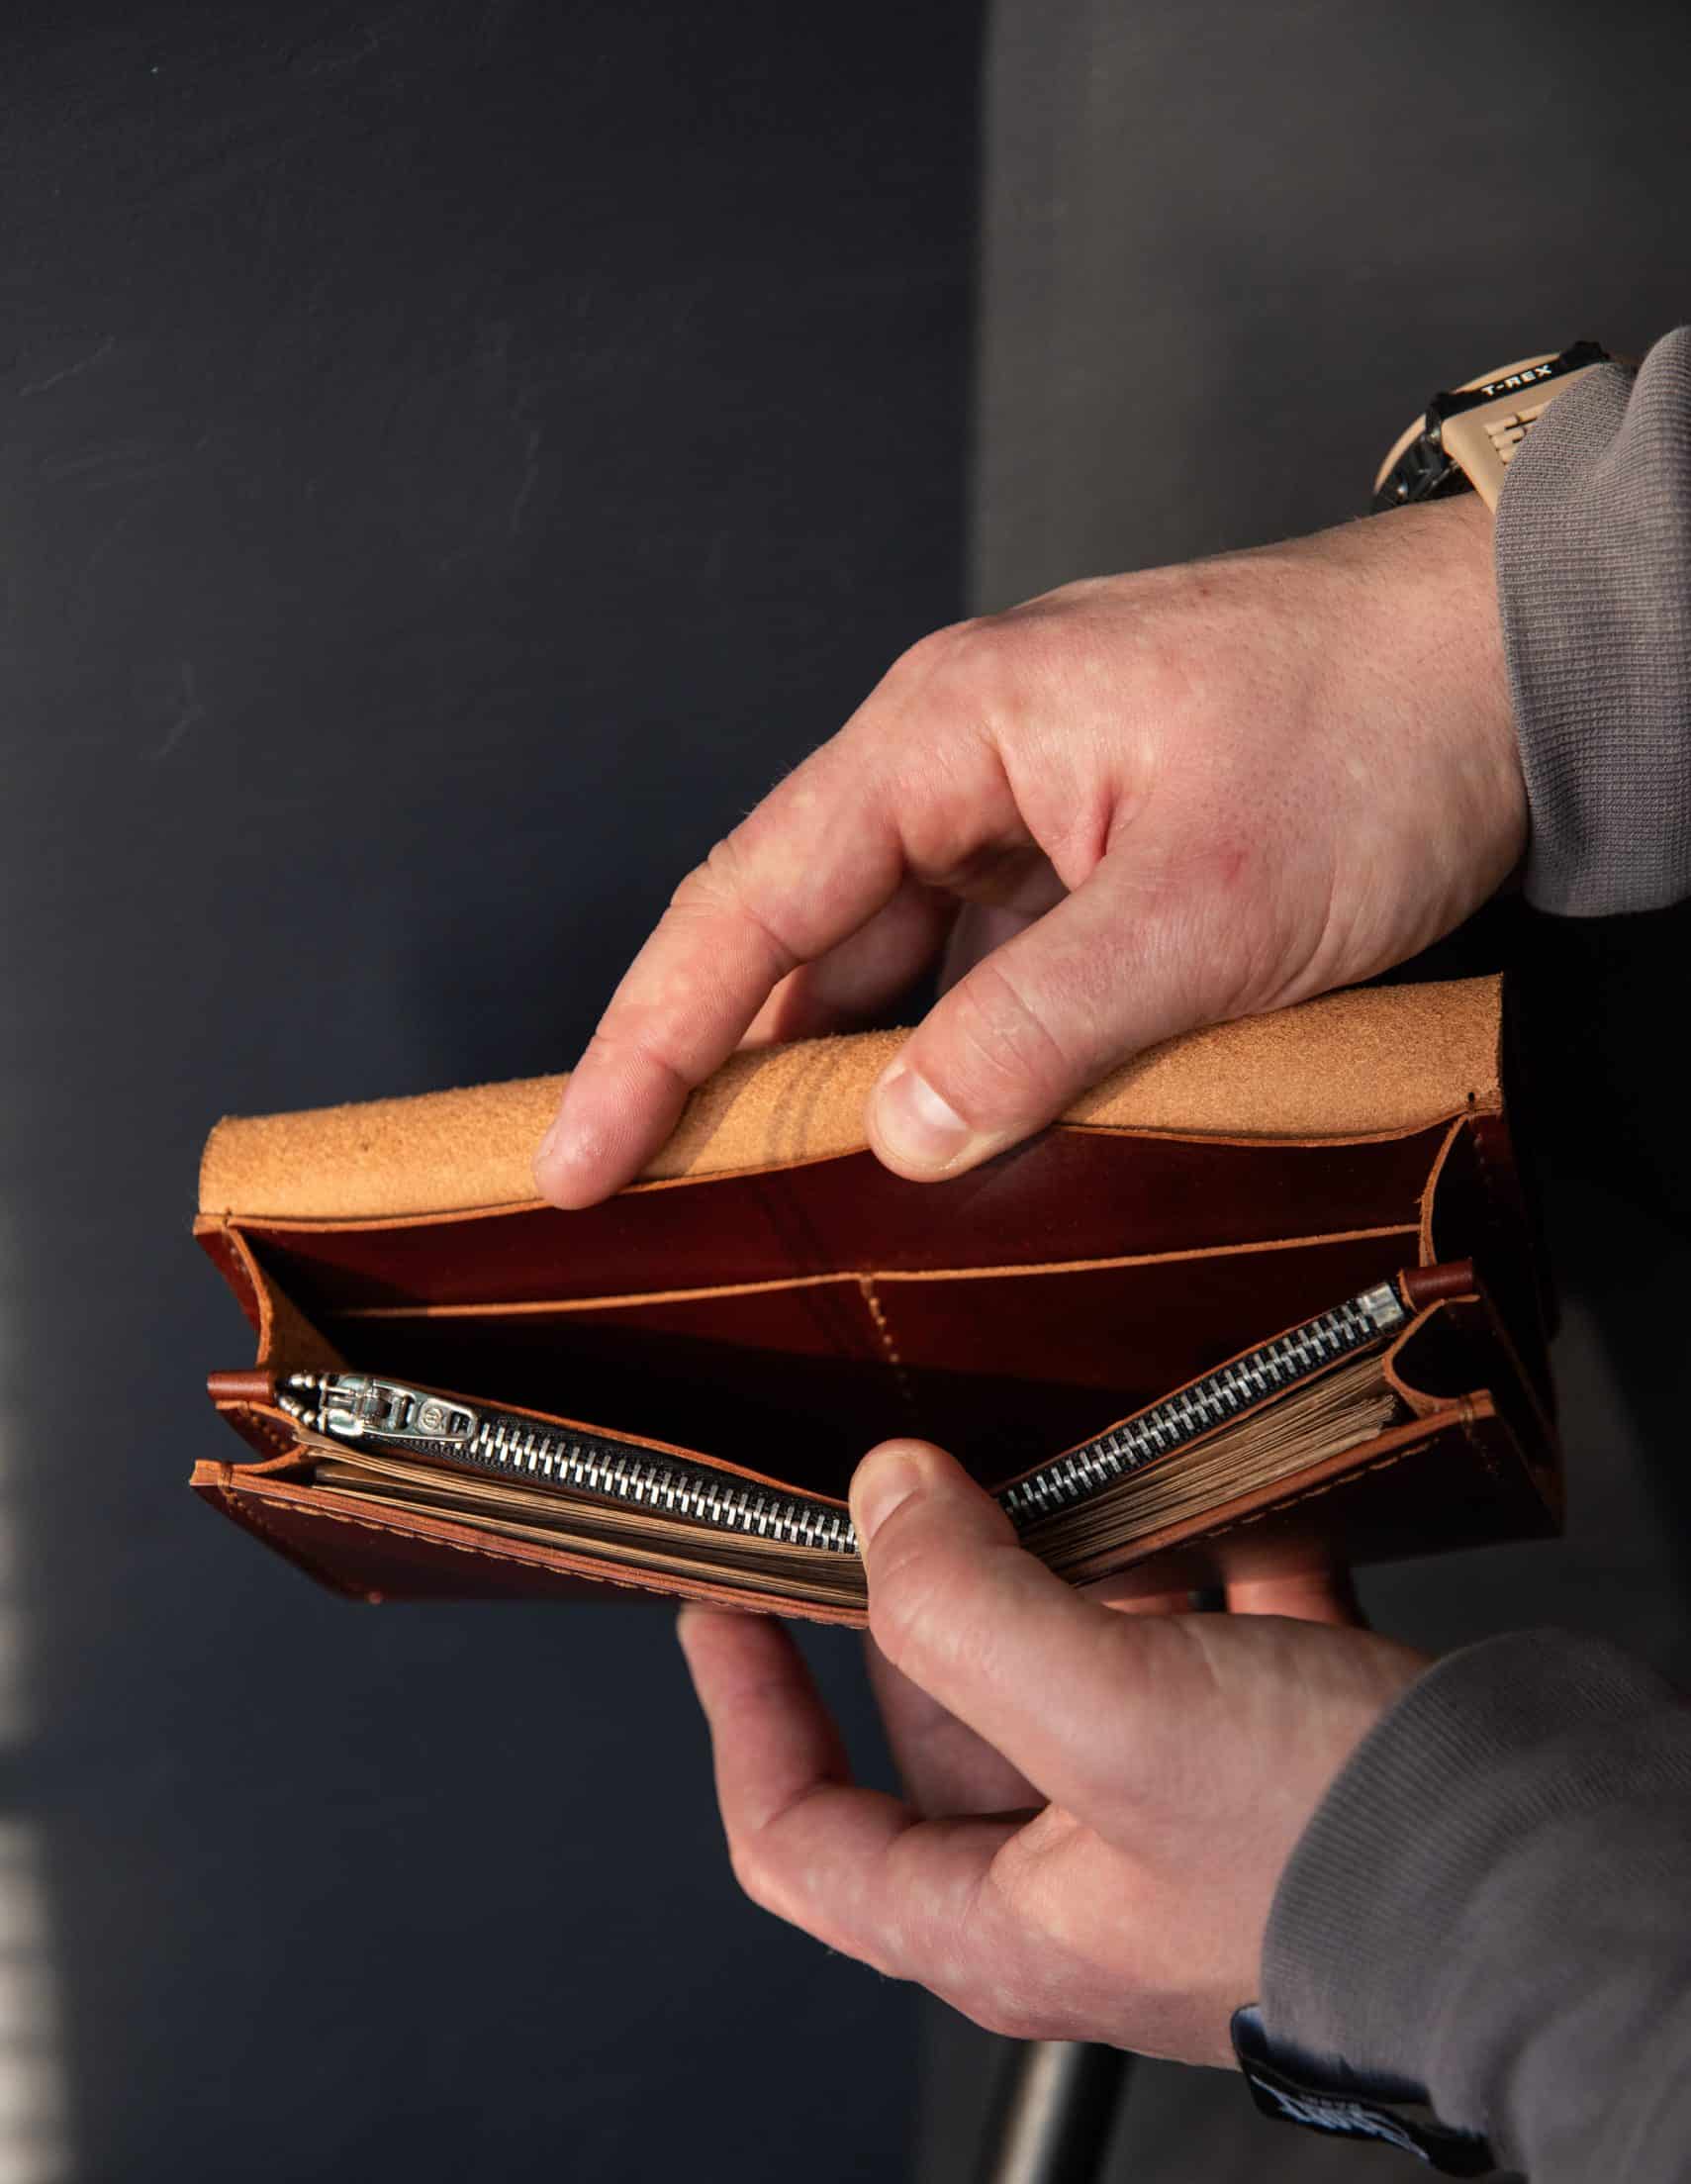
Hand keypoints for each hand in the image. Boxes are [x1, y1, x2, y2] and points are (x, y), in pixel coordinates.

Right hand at [537, 497, 1522, 1205]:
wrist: (1526, 665)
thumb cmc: (1376, 732)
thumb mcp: (1205, 909)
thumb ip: (1037, 1030)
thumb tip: (896, 1136)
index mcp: (944, 733)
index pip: (746, 904)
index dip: (647, 1045)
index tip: (577, 1159)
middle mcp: (960, 764)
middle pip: (796, 938)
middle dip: (722, 1074)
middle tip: (656, 1210)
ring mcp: (1027, 813)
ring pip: (892, 966)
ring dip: (850, 1077)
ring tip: (785, 1204)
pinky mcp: (1092, 861)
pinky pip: (983, 973)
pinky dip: (956, 1060)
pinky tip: (950, 1147)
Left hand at [677, 1443, 1425, 2065]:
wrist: (1556, 1894)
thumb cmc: (1331, 1858)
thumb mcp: (1111, 1714)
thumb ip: (966, 1608)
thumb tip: (881, 1502)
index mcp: (999, 1922)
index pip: (803, 1839)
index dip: (745, 1720)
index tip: (719, 1602)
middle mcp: (1079, 1885)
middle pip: (946, 1727)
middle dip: (933, 1598)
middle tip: (918, 1479)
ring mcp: (1183, 1828)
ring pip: (1082, 1669)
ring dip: (1076, 1567)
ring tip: (1072, 1460)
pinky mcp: (1283, 1771)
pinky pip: (1215, 1650)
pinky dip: (1210, 1571)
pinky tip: (1229, 1496)